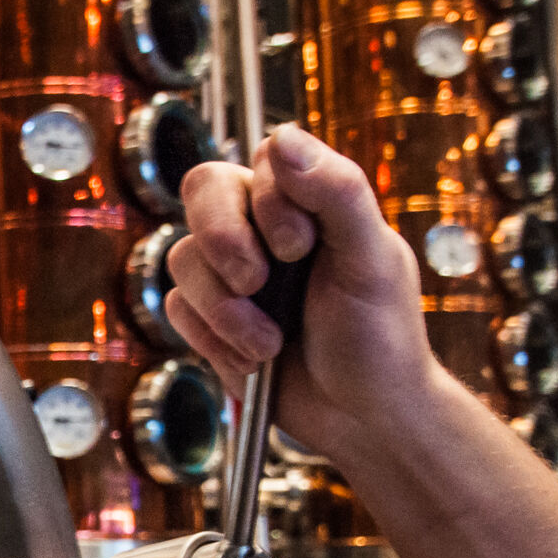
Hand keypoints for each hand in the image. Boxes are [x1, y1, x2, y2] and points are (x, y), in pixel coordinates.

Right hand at [169, 125, 441, 459]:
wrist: (361, 420)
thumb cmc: (381, 339)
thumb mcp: (372, 261)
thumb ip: (338, 191)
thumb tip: (283, 138)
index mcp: (310, 201)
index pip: (260, 160)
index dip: (267, 201)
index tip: (300, 249)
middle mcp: (264, 226)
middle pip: (203, 190)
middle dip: (224, 243)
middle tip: (256, 282)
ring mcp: (231, 271)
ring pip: (183, 257)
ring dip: (226, 310)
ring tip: (271, 342)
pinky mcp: (208, 317)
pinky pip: (177, 309)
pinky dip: (215, 340)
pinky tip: (255, 358)